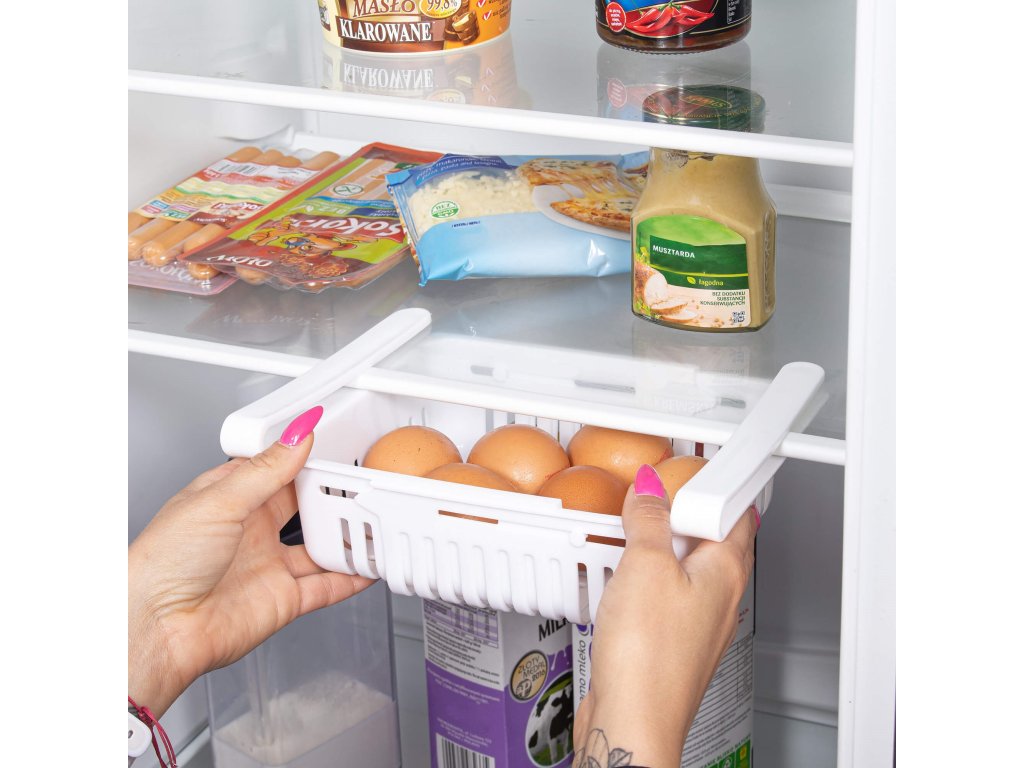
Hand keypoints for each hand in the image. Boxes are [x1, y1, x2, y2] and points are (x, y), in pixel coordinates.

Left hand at [127, 406, 375, 717]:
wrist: (157, 628)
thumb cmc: (163, 564)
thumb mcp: (219, 500)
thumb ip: (267, 469)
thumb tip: (297, 436)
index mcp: (228, 499)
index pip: (277, 470)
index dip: (306, 460)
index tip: (336, 450)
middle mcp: (250, 532)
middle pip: (303, 508)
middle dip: (332, 497)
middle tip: (363, 483)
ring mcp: (267, 567)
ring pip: (319, 548)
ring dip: (346, 537)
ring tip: (375, 521)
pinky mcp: (282, 600)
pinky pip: (326, 586)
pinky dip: (351, 578)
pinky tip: (368, 567)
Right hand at [573, 464, 757, 767]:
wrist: (634, 720)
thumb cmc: (650, 657)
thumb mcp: (645, 565)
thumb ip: (650, 520)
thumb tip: (651, 490)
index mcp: (727, 570)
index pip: (737, 511)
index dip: (716, 485)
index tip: (692, 469)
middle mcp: (721, 597)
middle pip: (709, 538)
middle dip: (681, 516)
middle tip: (653, 500)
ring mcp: (697, 623)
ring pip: (684, 568)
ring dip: (658, 550)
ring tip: (627, 537)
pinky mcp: (671, 644)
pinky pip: (662, 597)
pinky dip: (643, 581)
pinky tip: (618, 582)